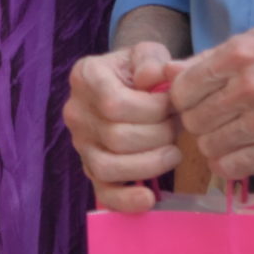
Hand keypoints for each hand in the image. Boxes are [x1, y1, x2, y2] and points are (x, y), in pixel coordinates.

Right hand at [62, 41, 180, 212]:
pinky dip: (126, 200)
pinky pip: (103, 192)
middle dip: (158, 136)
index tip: (173, 104)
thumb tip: (152, 77)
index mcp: (85, 77)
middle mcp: (75, 111)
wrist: (128, 82)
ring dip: (150, 165)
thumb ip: (152, 59)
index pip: (115, 104)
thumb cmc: (140, 68)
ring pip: (109, 166)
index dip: (152, 110)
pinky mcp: (89, 168)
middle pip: (116, 137)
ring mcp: (80, 143)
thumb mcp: (148, 52)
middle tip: (177, 128)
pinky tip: (149, 198)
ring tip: (173, 153)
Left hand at [164, 20, 253, 181]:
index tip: (191, 98)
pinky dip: (226, 164)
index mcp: (240, 53)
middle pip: (193, 117)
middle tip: (208, 116)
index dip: (181, 96)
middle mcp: (249, 86)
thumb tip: (168, 72)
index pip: (184, 86)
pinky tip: (233, 153)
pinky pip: (234, 166)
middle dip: (195, 119)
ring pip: (209, 144)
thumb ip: (211, 57)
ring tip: (224, 133)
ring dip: (210, 142)